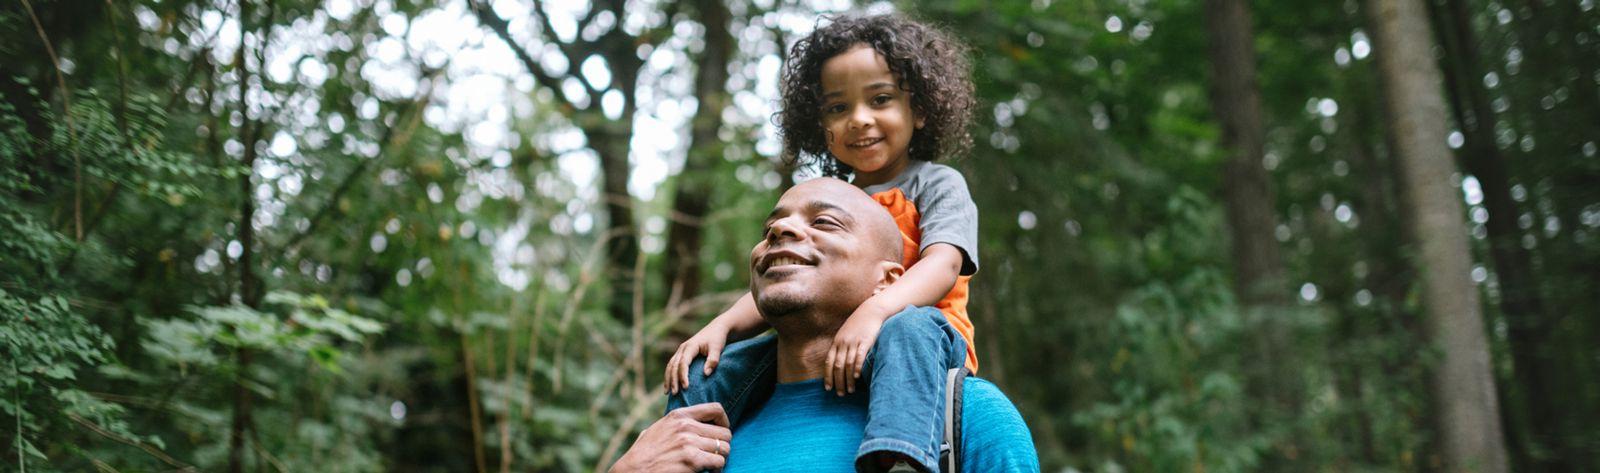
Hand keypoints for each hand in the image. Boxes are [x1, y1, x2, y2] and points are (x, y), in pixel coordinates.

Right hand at [609, 402, 732, 472]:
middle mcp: (686, 426)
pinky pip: (719, 462)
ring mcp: (689, 443)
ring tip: (711, 464)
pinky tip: (709, 471)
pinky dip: (717, 469)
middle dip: (722, 444)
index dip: (724, 421)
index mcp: (679, 415)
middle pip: (725, 432)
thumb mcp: (660, 427)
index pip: (716, 409)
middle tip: (714, 453)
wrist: (634, 469)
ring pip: (725, 448)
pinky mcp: (692, 460)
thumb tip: (697, 422)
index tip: (721, 431)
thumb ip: (679, 422)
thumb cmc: (645, 452)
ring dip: (720, 458)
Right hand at [665, 322, 731, 393]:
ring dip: (668, 379)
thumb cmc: (718, 339)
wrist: (717, 328)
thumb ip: (713, 360)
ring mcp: (681, 351)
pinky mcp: (682, 354)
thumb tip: (706, 374)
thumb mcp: (717, 348)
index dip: (683, 375)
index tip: (686, 387)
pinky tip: (669, 385)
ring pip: (670, 365)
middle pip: (674, 365)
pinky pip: (672, 365)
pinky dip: (669, 375)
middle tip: (674, 393)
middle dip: (673, 380)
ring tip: (667, 392)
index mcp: (691, 346)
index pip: (683, 363)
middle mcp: (683, 348)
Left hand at [826, 306, 886, 395]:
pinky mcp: (865, 341)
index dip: (827, 376)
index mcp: (836, 342)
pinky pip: (859, 356)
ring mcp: (854, 342)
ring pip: (847, 364)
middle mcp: (843, 343)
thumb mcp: (845, 334)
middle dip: (838, 382)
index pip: (828, 363)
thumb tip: (838, 364)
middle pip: (837, 366)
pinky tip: (857, 376)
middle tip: (840, 394)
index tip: (828, 388)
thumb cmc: (858, 324)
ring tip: (850, 390)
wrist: (871, 310)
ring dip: (848, 379)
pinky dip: (857, 367)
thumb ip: (841, 347)